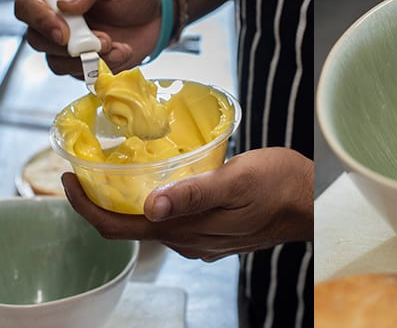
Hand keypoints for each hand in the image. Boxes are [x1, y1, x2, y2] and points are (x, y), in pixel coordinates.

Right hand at [14, 0, 161, 76]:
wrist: (159, 10)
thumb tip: (65, 4)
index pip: (28, 6)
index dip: (39, 20)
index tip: (62, 32)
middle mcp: (57, 20)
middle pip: (38, 40)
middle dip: (70, 46)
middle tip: (102, 40)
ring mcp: (72, 45)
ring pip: (59, 63)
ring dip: (88, 60)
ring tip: (115, 44)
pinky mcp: (89, 63)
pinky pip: (85, 74)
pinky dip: (105, 67)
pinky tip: (123, 51)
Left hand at [63, 147, 313, 261]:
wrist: (312, 204)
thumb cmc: (281, 185)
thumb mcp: (238, 180)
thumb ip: (195, 194)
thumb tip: (151, 205)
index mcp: (187, 229)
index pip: (120, 227)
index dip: (87, 207)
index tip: (68, 180)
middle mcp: (189, 240)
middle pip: (130, 228)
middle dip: (100, 203)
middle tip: (86, 170)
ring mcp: (201, 240)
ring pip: (151, 225)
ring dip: (126, 203)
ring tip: (117, 171)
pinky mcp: (213, 232)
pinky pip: (171, 223)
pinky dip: (153, 205)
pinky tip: (159, 183)